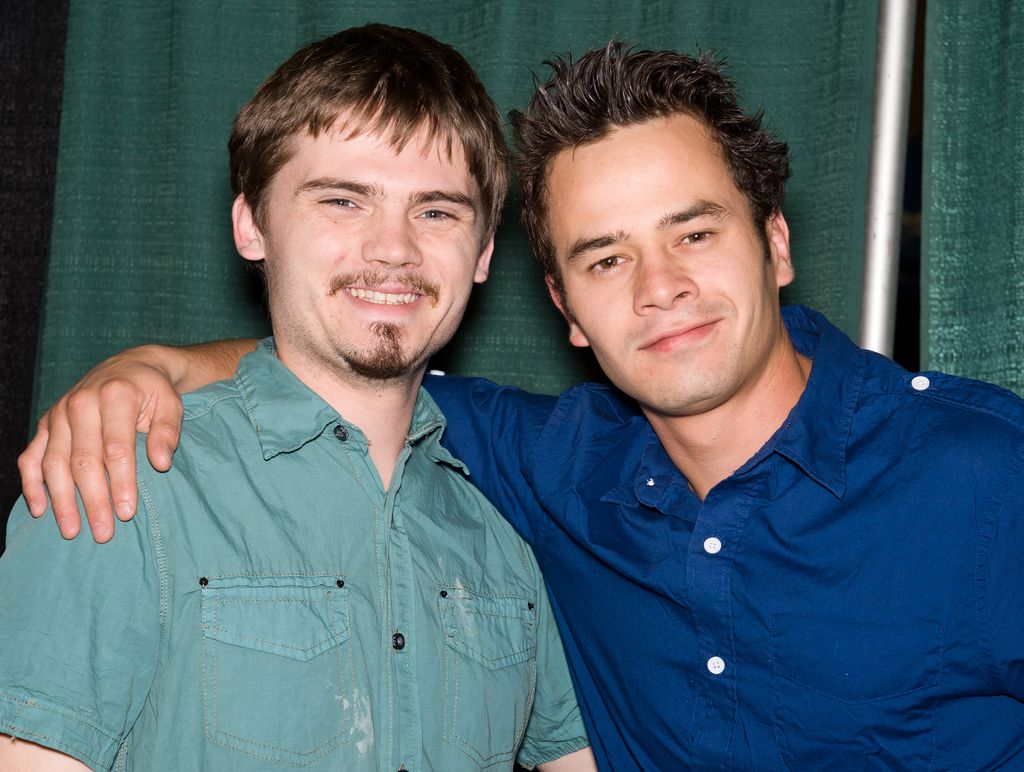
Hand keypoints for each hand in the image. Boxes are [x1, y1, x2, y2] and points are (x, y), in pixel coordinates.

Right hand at [18, 346, 184, 541]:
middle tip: (103, 532)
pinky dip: (32, 483)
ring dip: (61, 500)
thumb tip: (160, 463)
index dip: (121, 482)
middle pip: (83, 460)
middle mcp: (81, 403)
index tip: (127, 512)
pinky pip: (31, 455)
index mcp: (115, 396)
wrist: (129, 366)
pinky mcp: (46, 423)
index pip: (116, 448)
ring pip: (54, 463)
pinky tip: (39, 509)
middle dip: (92, 500)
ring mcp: (59, 414)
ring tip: (72, 531)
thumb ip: (168, 431)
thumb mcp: (171, 404)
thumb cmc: (153, 391)